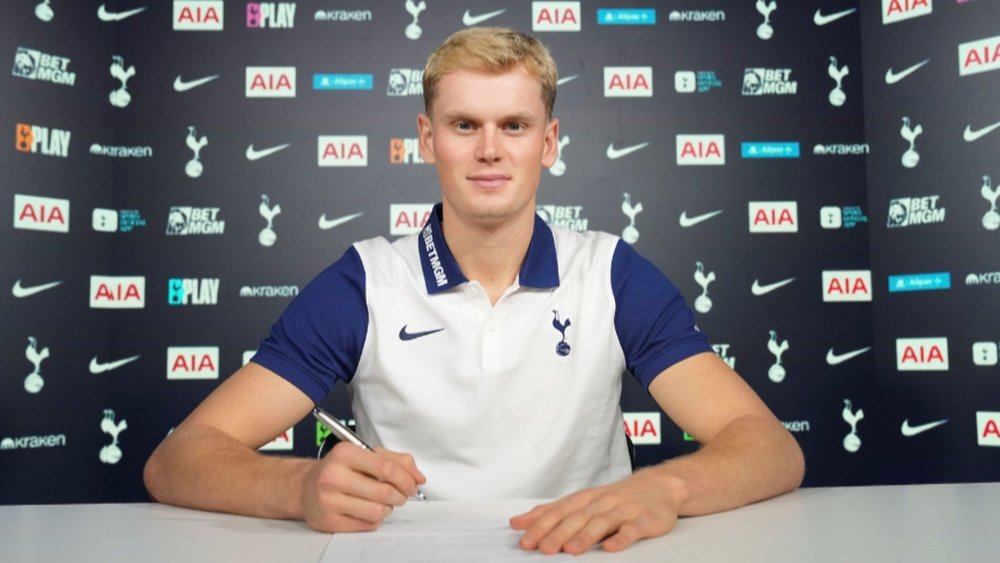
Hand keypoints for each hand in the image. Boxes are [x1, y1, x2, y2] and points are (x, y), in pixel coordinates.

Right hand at [301, 442, 425, 531]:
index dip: (406, 479)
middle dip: (400, 496)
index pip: (386, 468)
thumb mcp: (366, 455)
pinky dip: (374, 519)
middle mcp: (333, 476)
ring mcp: (328, 500)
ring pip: (377, 512)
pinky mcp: (328, 521)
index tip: (412, 484)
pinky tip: (366, 510)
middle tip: (400, 495)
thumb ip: (397, 461)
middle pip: (384, 492)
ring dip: (387, 509)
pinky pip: (367, 525)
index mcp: (345, 453)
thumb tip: (418, 478)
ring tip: (381, 502)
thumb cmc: (340, 469)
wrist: (305, 487)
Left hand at [509, 468, 681, 554]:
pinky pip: (633, 529)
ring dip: (586, 536)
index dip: (540, 526)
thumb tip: (520, 521)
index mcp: (584, 499)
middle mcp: (601, 503)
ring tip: (571, 550)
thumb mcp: (582, 501)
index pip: (558, 512)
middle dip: (558, 534)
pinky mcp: (645, 520)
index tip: (524, 540)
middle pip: (576, 518)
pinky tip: (611, 547)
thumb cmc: (616, 497)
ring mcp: (623, 510)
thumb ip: (553, 512)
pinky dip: (622, 537)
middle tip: (542, 549)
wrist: (659, 485)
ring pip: (601, 523)